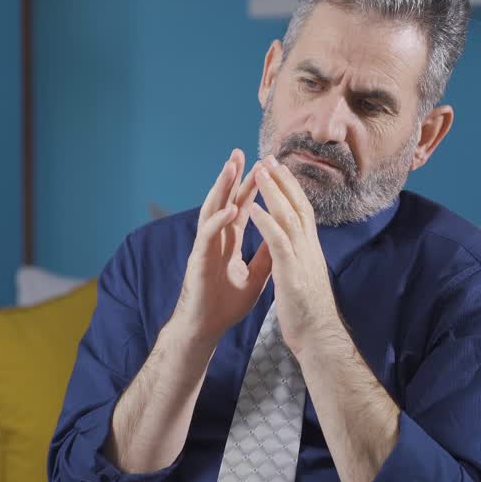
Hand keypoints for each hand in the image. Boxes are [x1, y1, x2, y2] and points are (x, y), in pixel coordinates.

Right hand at [170, 149, 272, 350]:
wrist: (207, 328)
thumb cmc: (225, 305)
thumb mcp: (255, 277)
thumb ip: (265, 255)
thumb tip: (282, 238)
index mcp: (229, 242)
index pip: (240, 207)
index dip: (250, 187)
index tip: (261, 166)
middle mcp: (215, 240)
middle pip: (224, 201)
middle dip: (232, 177)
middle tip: (239, 152)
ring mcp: (205, 248)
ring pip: (212, 210)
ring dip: (221, 189)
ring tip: (231, 168)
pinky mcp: (198, 261)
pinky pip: (208, 236)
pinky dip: (219, 221)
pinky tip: (231, 208)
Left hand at [248, 155, 341, 355]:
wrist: (319, 337)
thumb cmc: (310, 312)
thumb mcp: (305, 278)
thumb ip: (301, 259)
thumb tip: (300, 248)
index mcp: (309, 250)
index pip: (301, 211)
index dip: (291, 189)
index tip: (279, 170)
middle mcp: (309, 248)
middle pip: (297, 206)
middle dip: (282, 181)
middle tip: (268, 158)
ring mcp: (302, 259)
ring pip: (289, 217)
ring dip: (273, 193)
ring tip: (259, 172)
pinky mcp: (292, 273)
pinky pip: (278, 242)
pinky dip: (266, 222)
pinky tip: (254, 208)